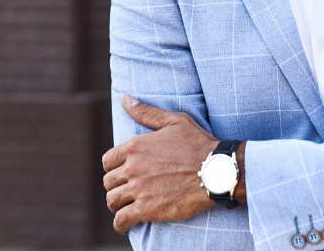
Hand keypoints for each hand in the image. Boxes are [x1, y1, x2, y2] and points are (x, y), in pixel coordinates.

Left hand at [102, 94, 218, 233]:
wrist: (216, 171)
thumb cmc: (198, 144)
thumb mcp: (174, 121)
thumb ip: (146, 112)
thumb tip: (125, 99)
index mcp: (135, 146)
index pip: (108, 161)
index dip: (113, 167)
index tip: (121, 173)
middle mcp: (132, 167)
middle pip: (109, 181)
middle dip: (116, 186)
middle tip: (125, 190)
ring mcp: (138, 189)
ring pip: (112, 200)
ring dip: (117, 204)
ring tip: (124, 206)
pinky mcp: (147, 209)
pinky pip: (122, 220)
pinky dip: (120, 224)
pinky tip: (125, 224)